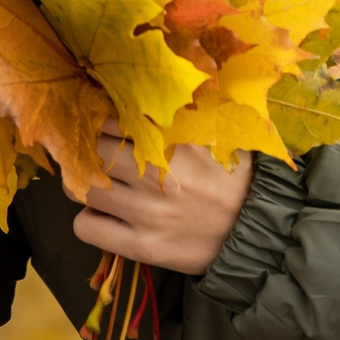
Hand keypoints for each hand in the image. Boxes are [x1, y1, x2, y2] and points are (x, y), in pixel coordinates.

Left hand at [71, 123, 254, 276]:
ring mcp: (147, 212)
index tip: (109, 134)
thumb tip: (141, 92)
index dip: (105, 127)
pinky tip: (107, 217)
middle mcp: (155, 174)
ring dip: (84, 186)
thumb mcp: (213, 135)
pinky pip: (86, 227)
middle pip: (92, 152)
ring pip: (82, 189)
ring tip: (101, 188)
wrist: (258, 232)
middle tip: (99, 161)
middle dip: (91, 153)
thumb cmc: (234, 179)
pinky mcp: (143, 246)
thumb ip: (180, 115)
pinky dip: (89, 221)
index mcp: (172, 140)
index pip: (111, 121)